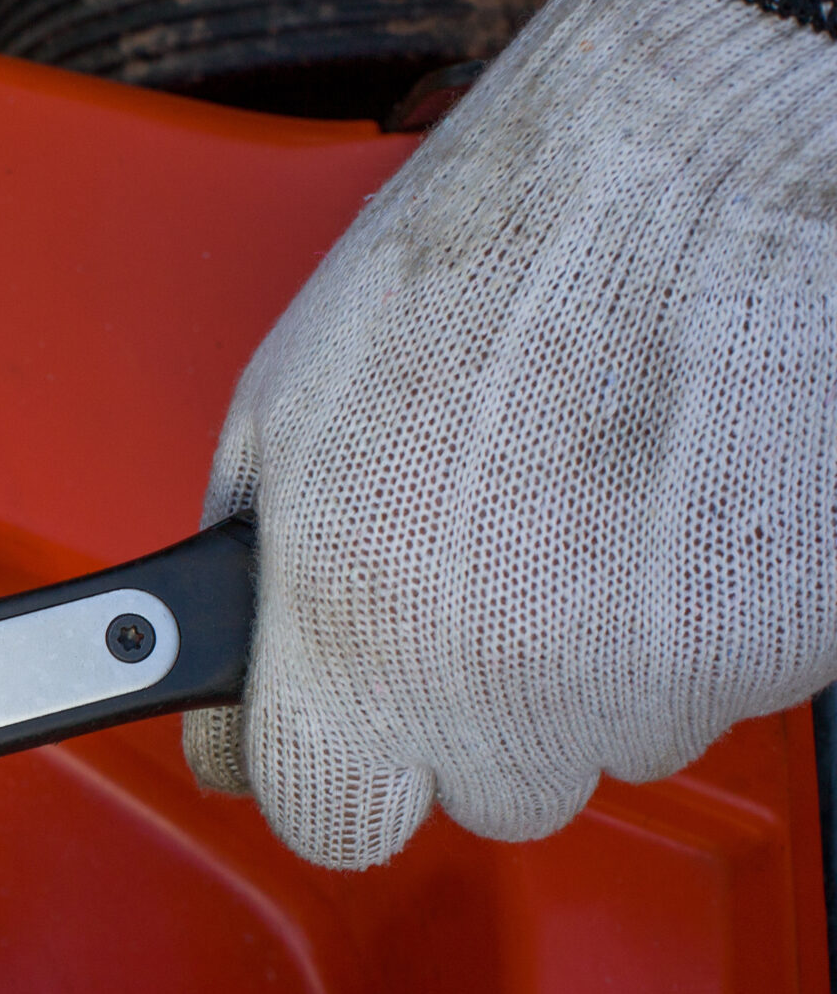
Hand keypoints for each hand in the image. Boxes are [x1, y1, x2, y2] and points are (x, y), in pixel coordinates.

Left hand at [184, 0, 836, 867]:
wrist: (691, 170)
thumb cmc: (488, 263)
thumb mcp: (278, 422)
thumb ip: (242, 602)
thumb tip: (214, 720)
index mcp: (363, 644)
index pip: (328, 823)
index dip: (329, 763)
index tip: (335, 715)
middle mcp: (510, 691)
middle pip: (478, 789)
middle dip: (464, 704)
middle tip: (471, 569)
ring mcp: (658, 683)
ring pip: (597, 738)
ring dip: (579, 659)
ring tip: (573, 509)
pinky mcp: (781, 648)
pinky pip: (708, 683)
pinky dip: (684, 618)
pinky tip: (653, 509)